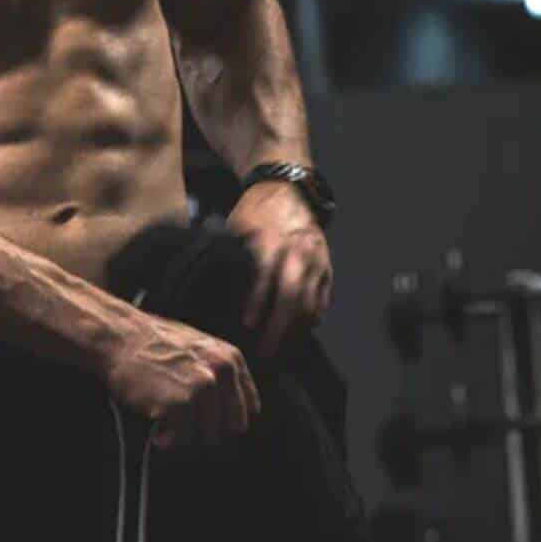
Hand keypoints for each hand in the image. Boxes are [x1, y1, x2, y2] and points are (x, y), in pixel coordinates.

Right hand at [102, 309, 261, 449]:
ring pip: (207, 438)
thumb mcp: (198, 347)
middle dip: (208, 432)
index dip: (227, 420)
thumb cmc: (153, 343)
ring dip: (186, 437)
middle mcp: (221, 372)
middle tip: (183, 425)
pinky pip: (181, 440)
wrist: (118, 335)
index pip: (249, 409)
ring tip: (167, 423)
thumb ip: (221, 373)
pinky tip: (155, 427)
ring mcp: (201, 387)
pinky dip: (167, 440)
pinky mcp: (179, 404)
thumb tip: (234, 414)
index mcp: (230, 359)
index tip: (206, 420)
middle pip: (231, 429)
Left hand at [226, 180, 331, 356]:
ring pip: (310, 303)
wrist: (287, 189)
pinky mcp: (327, 266)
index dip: (255, 302)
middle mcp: (296, 251)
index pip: (263, 276)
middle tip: (264, 352)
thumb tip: (214, 293)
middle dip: (279, 328)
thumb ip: (230, 257)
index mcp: (269, 239)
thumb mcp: (235, 228)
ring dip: (296, 332)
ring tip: (280, 352)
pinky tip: (297, 335)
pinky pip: (322, 300)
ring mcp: (315, 260)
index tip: (245, 326)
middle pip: (291, 296)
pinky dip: (311, 321)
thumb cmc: (254, 212)